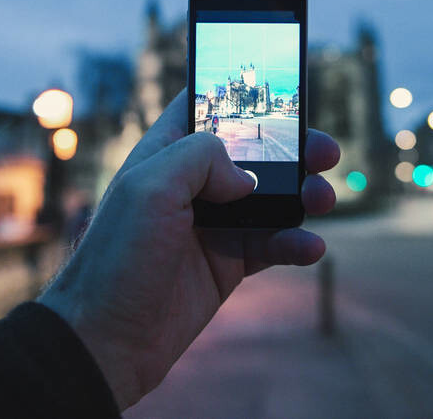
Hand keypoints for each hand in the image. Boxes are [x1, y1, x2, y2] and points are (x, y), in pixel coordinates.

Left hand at [37, 90, 338, 409]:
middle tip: (325, 152)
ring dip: (303, 195)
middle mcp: (191, 187)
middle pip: (253, 155)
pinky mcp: (227, 266)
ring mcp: (211, 226)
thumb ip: (199, 158)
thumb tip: (247, 177)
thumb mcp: (149, 189)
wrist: (106, 340)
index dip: (242, 99)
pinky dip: (296, 243)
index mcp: (165, 156)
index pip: (206, 110)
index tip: (284, 92)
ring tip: (322, 199)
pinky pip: (272, 246)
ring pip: (271, 199)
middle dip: (293, 150)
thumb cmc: (115, 259)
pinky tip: (309, 247)